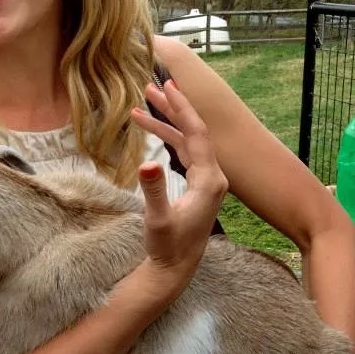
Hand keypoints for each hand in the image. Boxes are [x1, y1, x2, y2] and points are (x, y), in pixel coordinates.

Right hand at [131, 80, 227, 279]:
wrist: (175, 268)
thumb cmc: (167, 247)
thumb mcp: (158, 220)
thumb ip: (153, 190)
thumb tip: (146, 162)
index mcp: (210, 179)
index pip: (197, 133)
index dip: (182, 108)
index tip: (169, 85)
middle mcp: (212, 176)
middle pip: (194, 132)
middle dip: (173, 108)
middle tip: (153, 85)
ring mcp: (205, 180)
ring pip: (186, 141)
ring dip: (165, 122)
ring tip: (141, 104)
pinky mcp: (196, 186)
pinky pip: (182, 152)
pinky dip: (166, 138)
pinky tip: (148, 129)